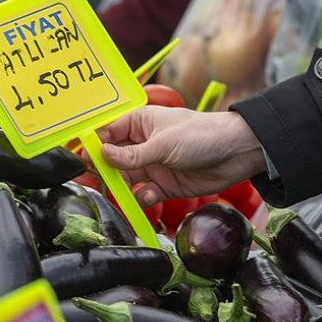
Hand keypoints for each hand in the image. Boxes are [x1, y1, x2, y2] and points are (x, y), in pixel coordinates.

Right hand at [94, 106, 266, 206]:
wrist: (238, 152)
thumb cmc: (203, 134)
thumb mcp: (164, 143)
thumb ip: (132, 154)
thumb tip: (102, 155)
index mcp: (140, 123)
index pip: (108, 133)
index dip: (94, 145)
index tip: (84, 159)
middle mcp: (143, 144)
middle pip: (113, 159)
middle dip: (106, 171)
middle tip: (99, 181)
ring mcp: (153, 165)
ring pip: (126, 179)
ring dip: (123, 188)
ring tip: (124, 193)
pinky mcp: (165, 186)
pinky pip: (144, 194)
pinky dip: (143, 197)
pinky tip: (148, 195)